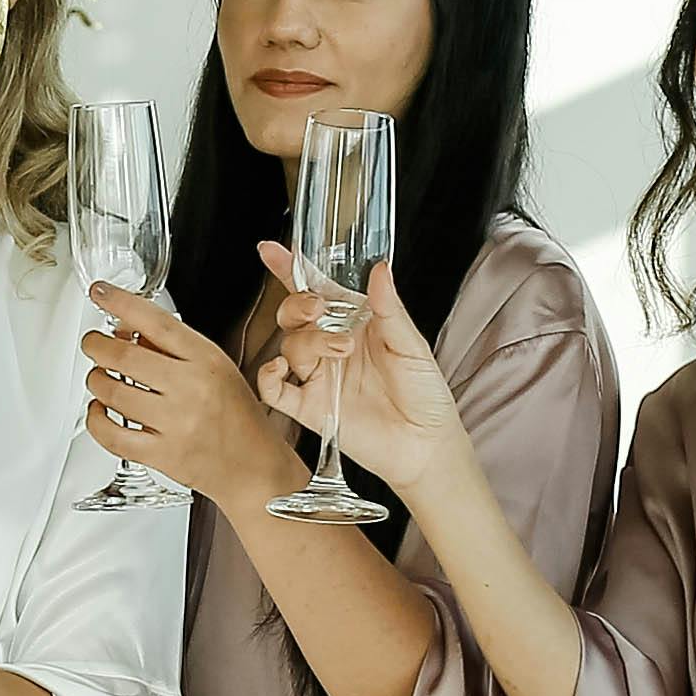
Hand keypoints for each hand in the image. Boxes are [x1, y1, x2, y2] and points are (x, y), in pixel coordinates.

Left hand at [80, 283, 296, 504]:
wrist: (254, 466)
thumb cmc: (237, 416)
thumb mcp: (217, 368)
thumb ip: (174, 348)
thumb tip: (126, 329)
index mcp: (207, 360)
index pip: (156, 320)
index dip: (120, 302)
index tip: (100, 292)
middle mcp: (191, 388)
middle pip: (124, 355)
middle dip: (96, 345)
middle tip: (93, 343)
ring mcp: (175, 423)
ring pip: (112, 391)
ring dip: (95, 379)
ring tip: (99, 377)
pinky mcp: (162, 455)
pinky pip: (111, 434)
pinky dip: (95, 418)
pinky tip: (100, 410)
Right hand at [253, 239, 469, 492]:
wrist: (426, 444)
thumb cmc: (426, 395)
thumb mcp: (412, 345)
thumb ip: (389, 309)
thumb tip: (380, 271)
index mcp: (357, 325)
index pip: (319, 290)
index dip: (293, 269)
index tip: (273, 250)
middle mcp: (333, 348)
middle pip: (294, 315)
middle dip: (297, 304)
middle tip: (318, 308)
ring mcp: (320, 377)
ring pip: (289, 345)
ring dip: (307, 340)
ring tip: (339, 350)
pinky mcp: (311, 407)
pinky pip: (275, 390)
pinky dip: (269, 377)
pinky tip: (282, 369)